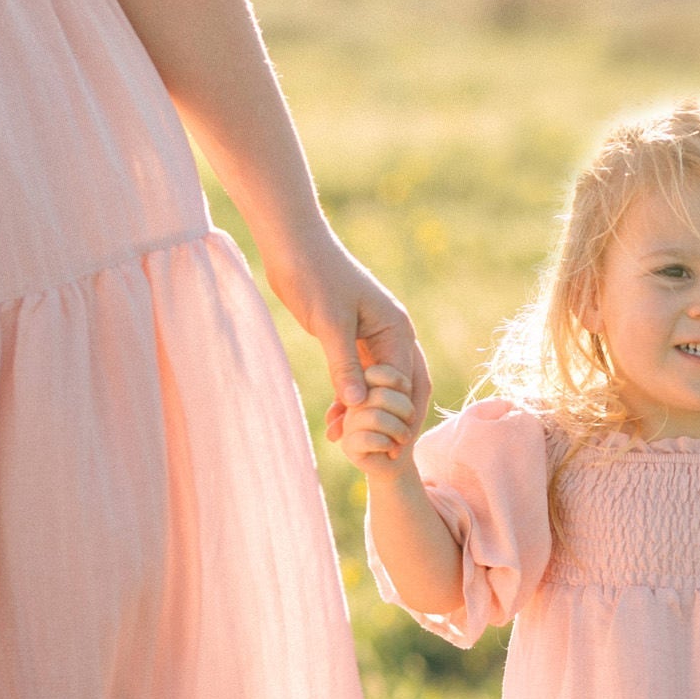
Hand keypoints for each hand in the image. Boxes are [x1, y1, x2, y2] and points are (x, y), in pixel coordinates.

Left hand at [270, 234, 430, 437]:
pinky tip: (333, 419)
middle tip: (378, 452)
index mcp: (396, 328)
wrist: (294, 246)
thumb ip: (343, 364)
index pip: (405, 381)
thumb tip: (357, 404)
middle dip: (390, 419)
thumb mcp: (330, 323)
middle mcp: (392, 334)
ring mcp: (372, 336)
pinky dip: (348, 397)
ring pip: (377, 384)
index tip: (387, 446)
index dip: (397, 415)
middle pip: (402, 387)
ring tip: (343, 440)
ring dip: (364, 412)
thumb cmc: (315, 275)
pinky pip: (358, 375)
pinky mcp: (351, 338)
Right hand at [339, 365, 418, 475]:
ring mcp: (349, 422)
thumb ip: (408, 379)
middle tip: (409, 421)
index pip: (377, 373)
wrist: (401, 461)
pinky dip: (387, 444)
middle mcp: (354, 401)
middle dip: (405, 409)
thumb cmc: (408, 424)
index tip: (409, 393)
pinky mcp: (349, 445)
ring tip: (403, 438)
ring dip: (399, 430)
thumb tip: (385, 387)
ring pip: (374, 418)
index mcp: (367, 383)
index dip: (400, 383)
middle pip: (379, 396)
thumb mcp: (418, 393)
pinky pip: (368, 439)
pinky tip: (390, 448)